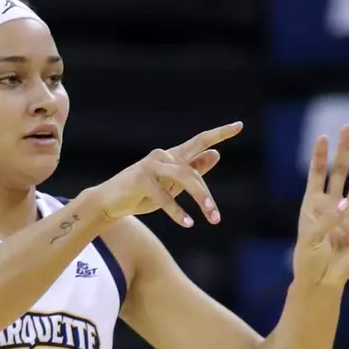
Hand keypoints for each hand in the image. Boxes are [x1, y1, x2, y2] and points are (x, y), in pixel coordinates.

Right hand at [91, 122, 242, 226]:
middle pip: (193, 172)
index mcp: (172, 156)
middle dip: (206, 196)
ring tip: (211, 217)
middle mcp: (163, 156)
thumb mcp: (171, 185)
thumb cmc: (140, 195)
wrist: (108, 203)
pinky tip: (188, 223)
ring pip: (184, 178)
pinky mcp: (140, 179)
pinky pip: (164, 196)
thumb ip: (192, 171)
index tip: (239, 125)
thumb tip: (215, 155)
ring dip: (199, 198)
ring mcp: (151, 166)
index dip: (220, 133)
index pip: (200, 141)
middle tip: (216, 217)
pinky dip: (176, 211)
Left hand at [294, 125, 348, 287]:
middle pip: (339, 172)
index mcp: (313, 204)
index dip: (320, 156)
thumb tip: (346, 205)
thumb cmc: (308, 259)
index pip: (317, 174)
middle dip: (344, 151)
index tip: (323, 137)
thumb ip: (326, 221)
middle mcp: (332, 204)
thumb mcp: (310, 239)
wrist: (321, 280)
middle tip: (348, 129)